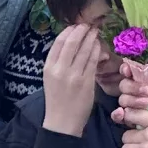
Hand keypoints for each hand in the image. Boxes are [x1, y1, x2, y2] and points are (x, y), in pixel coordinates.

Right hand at [41, 22, 101, 137]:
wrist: (62, 122)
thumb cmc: (58, 99)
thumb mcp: (52, 78)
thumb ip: (60, 62)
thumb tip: (73, 43)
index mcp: (48, 67)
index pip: (59, 42)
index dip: (69, 31)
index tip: (76, 25)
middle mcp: (60, 69)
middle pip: (72, 42)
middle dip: (81, 30)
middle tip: (88, 25)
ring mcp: (74, 75)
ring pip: (84, 50)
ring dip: (91, 38)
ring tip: (95, 32)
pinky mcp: (86, 82)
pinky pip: (93, 61)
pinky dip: (96, 51)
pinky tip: (98, 46)